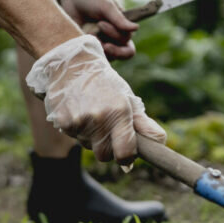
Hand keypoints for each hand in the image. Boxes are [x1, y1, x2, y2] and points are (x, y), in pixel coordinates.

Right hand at [26, 35, 166, 163]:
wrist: (72, 65)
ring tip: (91, 115)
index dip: (126, 157)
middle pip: (104, 156)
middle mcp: (99, 118)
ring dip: (91, 138)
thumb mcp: (127, 99)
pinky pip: (74, 137)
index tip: (126, 153)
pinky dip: (77, 130)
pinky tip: (78, 112)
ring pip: (88, 146)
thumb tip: (160, 141)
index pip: (124, 154)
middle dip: (107, 148)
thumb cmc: (105, 84)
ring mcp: (79, 121)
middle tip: (107, 129)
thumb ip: (144, 123)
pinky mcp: (62, 122)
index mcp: (119, 112)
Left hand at [59, 0, 136, 59]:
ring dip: (98, 48)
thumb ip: (119, 18)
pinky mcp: (90, 49)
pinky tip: (81, 41)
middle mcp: (115, 40)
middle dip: (110, 43)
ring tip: (87, 34)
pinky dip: (89, 52)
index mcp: (123, 28)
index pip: (128, 43)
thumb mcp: (106, 5)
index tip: (101, 24)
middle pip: (121, 52)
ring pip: (109, 58)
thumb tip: (136, 28)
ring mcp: (102, 46)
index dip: (117, 36)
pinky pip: (95, 58)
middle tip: (94, 32)